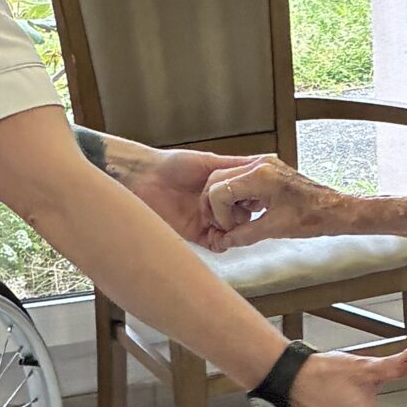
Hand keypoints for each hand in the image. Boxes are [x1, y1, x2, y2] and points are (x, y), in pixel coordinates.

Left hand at [126, 148, 256, 245]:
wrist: (144, 178)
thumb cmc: (173, 164)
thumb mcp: (210, 161)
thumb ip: (235, 165)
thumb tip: (262, 162)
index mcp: (223, 188)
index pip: (247, 200)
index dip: (254, 202)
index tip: (257, 200)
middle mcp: (216, 206)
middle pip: (242, 219)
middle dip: (244, 219)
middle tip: (241, 213)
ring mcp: (206, 221)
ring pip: (231, 233)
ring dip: (233, 232)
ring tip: (228, 225)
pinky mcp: (194, 234)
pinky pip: (215, 245)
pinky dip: (222, 244)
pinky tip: (221, 237)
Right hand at [203, 156, 347, 249]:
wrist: (334, 210)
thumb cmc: (313, 216)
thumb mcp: (275, 229)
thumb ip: (244, 235)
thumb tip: (225, 241)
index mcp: (260, 176)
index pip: (219, 191)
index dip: (219, 214)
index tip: (228, 228)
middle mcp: (260, 165)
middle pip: (217, 181)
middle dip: (216, 206)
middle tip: (225, 225)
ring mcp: (264, 166)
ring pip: (226, 179)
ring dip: (227, 202)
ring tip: (239, 220)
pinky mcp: (268, 171)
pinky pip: (241, 180)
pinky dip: (238, 198)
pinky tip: (248, 212)